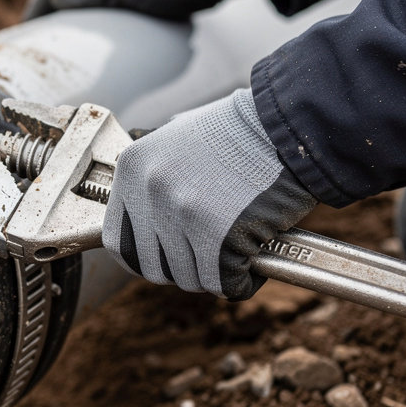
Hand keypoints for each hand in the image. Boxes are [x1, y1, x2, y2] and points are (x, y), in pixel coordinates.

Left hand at [102, 89, 316, 298]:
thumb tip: (147, 216)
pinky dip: (241, 282)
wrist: (288, 123)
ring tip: (235, 253)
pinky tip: (253, 263)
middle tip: (206, 259)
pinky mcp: (219, 236)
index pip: (117, 240)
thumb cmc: (242, 130)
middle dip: (179, 270)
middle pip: (149, 266)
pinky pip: (223, 283)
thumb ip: (155, 179)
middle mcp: (150, 190)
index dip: (143, 256)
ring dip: (212, 276)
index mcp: (133, 168)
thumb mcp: (177, 139)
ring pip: (186, 277)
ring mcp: (182, 213)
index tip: (164, 259)